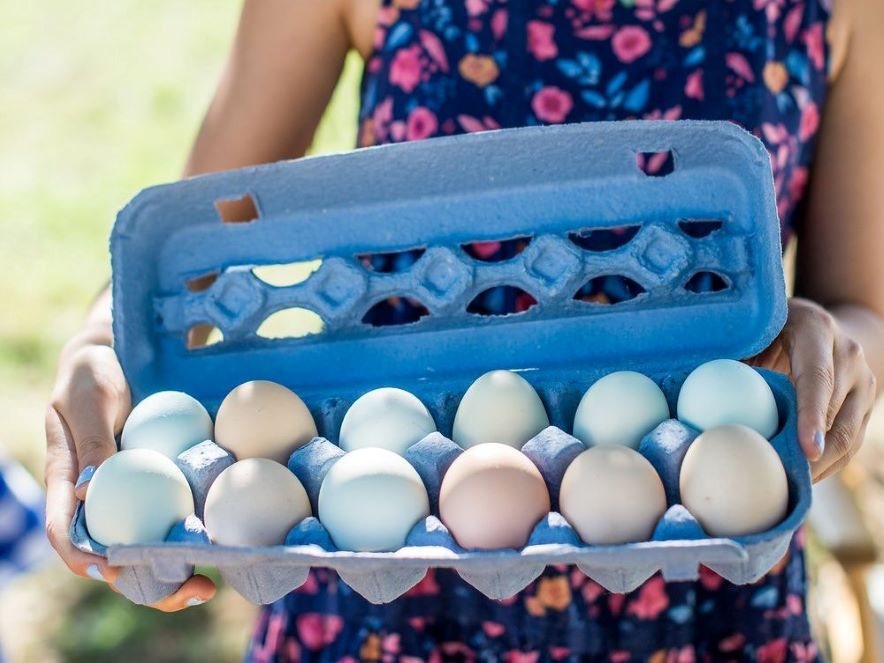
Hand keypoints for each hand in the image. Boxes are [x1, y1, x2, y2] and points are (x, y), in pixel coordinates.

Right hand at [45, 335, 215, 610]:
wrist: (122, 351)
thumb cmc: (95, 371)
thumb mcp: (89, 398)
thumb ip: (92, 440)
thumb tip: (85, 492)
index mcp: (66, 480)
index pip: (66, 532)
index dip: (85, 559)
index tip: (114, 571)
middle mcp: (98, 498)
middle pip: (112, 555)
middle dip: (144, 583)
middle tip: (188, 590)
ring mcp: (131, 495)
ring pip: (145, 545)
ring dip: (174, 574)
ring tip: (209, 588)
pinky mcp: (160, 484)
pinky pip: (174, 515)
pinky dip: (195, 535)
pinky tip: (225, 544)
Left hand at [748, 298, 876, 481]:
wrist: (815, 322)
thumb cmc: (767, 328)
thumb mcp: (750, 328)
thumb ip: (730, 354)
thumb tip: (693, 391)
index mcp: (817, 331)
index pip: (817, 378)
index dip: (812, 415)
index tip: (806, 450)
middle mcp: (848, 355)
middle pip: (838, 414)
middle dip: (815, 455)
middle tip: (784, 479)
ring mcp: (863, 381)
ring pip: (850, 435)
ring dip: (822, 466)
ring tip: (790, 486)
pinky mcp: (865, 404)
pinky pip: (851, 442)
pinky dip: (827, 464)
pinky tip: (800, 478)